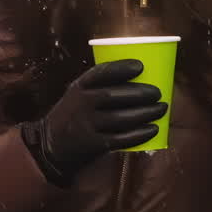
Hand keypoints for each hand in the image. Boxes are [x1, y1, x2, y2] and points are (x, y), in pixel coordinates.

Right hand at [20, 59, 166, 184]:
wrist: (50, 145)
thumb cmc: (74, 113)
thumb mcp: (78, 94)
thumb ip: (100, 86)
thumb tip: (141, 77)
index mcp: (79, 87)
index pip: (100, 74)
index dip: (121, 69)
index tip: (140, 66)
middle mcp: (82, 104)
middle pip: (114, 96)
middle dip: (140, 93)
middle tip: (157, 93)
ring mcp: (87, 125)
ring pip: (122, 118)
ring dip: (146, 113)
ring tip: (162, 108)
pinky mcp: (94, 144)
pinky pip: (122, 138)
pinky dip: (140, 134)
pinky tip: (153, 128)